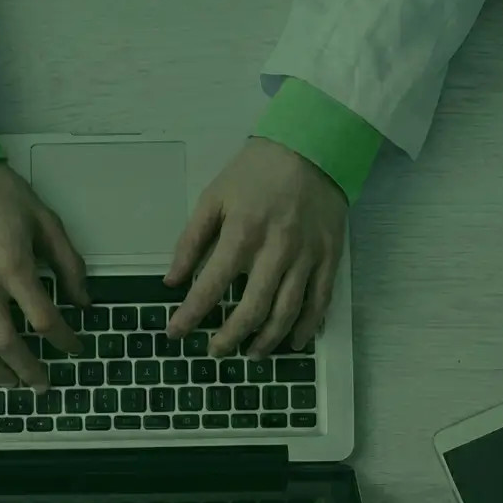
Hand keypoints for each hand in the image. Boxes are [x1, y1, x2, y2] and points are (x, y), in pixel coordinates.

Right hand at [0, 162, 88, 390]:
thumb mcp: (46, 220)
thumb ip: (68, 263)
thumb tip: (84, 301)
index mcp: (13, 265)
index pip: (44, 318)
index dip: (64, 340)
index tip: (74, 349)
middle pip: (6, 342)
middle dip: (28, 370)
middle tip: (41, 384)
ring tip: (9, 384)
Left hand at [164, 138, 346, 358]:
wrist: (312, 147)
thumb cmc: (256, 172)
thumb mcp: (213, 197)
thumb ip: (191, 240)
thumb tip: (173, 281)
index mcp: (242, 232)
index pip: (212, 285)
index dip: (190, 314)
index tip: (175, 333)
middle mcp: (276, 249)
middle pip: (252, 308)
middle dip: (230, 337)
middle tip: (215, 352)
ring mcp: (306, 256)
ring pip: (287, 312)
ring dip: (267, 340)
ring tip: (250, 355)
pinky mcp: (329, 257)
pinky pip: (319, 301)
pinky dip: (306, 327)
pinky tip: (293, 343)